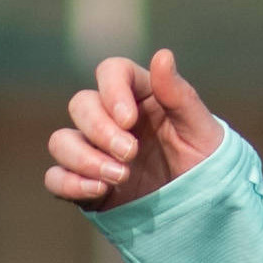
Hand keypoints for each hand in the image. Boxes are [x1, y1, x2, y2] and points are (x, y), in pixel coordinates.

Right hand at [43, 48, 226, 210]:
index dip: (112, 90)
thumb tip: (162, 54)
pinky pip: (55, 178)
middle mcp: (111, 120)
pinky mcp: (84, 185)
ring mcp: (95, 152)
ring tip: (120, 177)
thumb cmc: (207, 161)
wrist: (205, 208)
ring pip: (61, 141)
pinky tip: (99, 191)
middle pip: (80, 105)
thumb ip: (180, 95)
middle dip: (100, 129)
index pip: (110, 72)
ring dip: (83, 157)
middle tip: (130, 154)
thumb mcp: (201, 129)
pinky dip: (69, 183)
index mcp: (140, 96)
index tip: (129, 119)